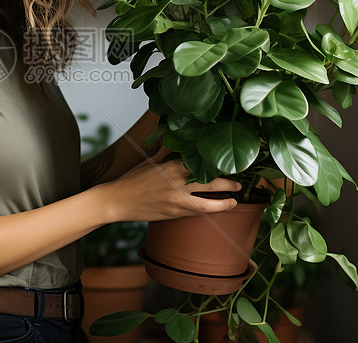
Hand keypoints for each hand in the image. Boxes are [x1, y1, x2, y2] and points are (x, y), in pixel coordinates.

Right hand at [102, 146, 241, 222]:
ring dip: (224, 202)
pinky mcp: (174, 213)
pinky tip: (218, 209)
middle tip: (239, 184)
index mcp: (172, 165)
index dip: (216, 164)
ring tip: (234, 200)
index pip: (200, 162)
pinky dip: (210, 210)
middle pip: (209, 182)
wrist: (118, 200)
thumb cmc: (133, 179)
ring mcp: (176, 199)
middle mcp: (177, 182)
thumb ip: (168, 155)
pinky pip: (197, 212)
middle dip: (227, 184)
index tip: (227, 162)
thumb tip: (179, 145)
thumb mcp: (151, 162)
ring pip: (208, 203)